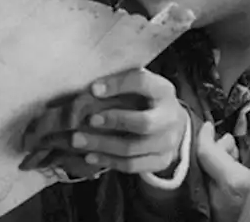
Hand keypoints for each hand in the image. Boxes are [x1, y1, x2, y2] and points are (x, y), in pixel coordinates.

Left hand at [22, 68, 186, 174]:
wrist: (172, 123)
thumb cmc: (145, 98)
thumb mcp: (137, 85)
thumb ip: (118, 83)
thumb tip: (85, 86)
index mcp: (162, 90)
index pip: (142, 83)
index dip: (118, 85)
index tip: (93, 88)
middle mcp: (170, 117)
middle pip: (144, 123)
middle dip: (114, 121)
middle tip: (89, 120)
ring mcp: (168, 142)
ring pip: (133, 148)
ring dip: (103, 145)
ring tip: (77, 140)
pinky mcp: (161, 161)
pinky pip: (133, 165)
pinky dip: (109, 161)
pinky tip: (89, 156)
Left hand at [196, 111, 249, 221]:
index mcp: (232, 184)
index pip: (206, 154)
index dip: (206, 136)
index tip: (209, 126)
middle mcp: (226, 202)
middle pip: (210, 170)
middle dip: (219, 152)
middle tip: (231, 141)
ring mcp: (233, 214)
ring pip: (219, 184)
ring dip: (227, 167)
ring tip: (242, 157)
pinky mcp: (244, 219)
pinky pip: (229, 197)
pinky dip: (233, 182)